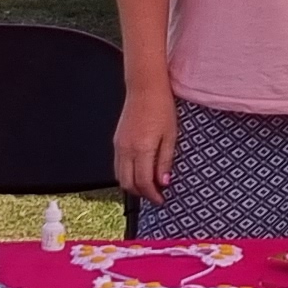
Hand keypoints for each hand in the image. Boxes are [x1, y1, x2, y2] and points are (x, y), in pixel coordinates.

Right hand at [112, 82, 178, 200]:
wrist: (145, 88)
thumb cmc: (161, 108)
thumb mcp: (170, 136)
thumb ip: (165, 161)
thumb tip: (164, 182)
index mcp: (142, 149)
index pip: (143, 182)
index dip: (153, 195)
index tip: (162, 199)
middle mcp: (126, 149)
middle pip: (128, 184)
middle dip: (142, 194)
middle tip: (156, 195)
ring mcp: (118, 146)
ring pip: (120, 177)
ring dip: (133, 185)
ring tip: (149, 186)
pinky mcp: (116, 141)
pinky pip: (118, 165)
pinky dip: (127, 174)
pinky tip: (140, 172)